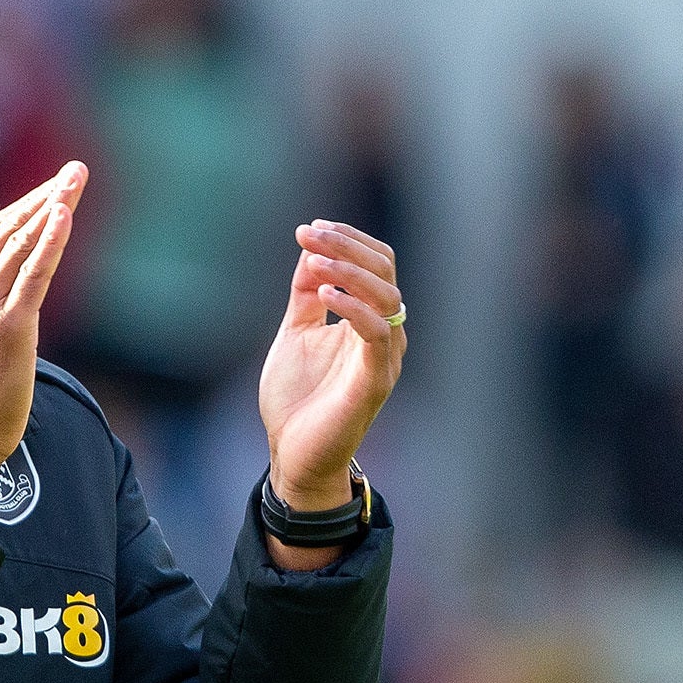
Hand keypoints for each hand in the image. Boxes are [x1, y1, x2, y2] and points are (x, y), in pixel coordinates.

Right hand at [0, 163, 83, 514]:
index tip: (53, 184)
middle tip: (74, 170)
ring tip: (74, 181)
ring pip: (23, 244)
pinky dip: (50, 242)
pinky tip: (63, 215)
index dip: (25, 204)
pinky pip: (33, 275)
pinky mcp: (8, 327)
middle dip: (45, 196)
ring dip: (52, 208)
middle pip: (10, 229)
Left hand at [259, 219, 404, 529]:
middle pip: (385, 270)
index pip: (376, 263)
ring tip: (315, 260)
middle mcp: (385, 333)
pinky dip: (354, 307)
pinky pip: (377, 333)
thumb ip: (306, 295)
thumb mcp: (297, 332)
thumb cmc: (298, 398)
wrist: (294, 453)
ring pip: (387, 296)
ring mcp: (384, 357)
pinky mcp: (375, 381)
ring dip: (350, 270)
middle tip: (309, 233)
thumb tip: (310, 251)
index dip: (347, 239)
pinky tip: (325, 294)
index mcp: (369, 319)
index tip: (308, 229)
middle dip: (347, 245)